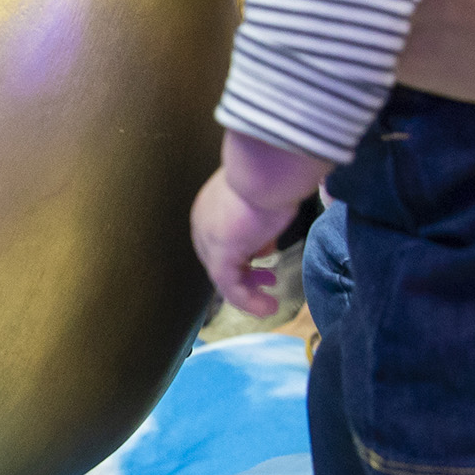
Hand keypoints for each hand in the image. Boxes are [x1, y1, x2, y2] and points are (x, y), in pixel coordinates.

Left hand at [191, 170, 292, 317]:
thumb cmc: (271, 173)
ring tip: (268, 304)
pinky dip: (248, 301)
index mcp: (211, 207)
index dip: (244, 254)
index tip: (267, 259)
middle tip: (269, 281)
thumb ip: (260, 219)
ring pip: (225, 277)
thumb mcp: (264, 199)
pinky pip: (230, 287)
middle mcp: (203, 223)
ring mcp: (209, 239)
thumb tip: (266, 240)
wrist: (266, 167)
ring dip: (248, 293)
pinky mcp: (220, 254)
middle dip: (246, 274)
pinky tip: (267, 308)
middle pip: (221, 259)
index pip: (222, 240)